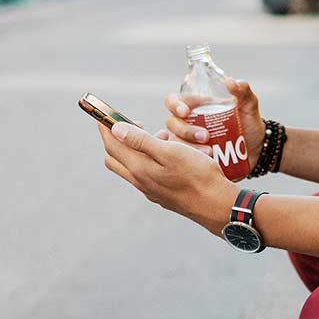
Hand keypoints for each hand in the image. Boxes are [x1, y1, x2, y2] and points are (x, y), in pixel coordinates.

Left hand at [99, 121, 236, 235]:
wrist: (214, 204)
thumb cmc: (196, 174)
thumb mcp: (170, 152)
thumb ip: (141, 141)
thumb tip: (115, 129)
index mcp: (139, 169)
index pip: (113, 146)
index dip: (106, 128)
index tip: (104, 115)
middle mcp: (140, 181)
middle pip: (116, 158)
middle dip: (118, 139)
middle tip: (134, 124)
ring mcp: (150, 190)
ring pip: (132, 166)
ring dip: (137, 148)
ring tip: (161, 135)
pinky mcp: (161, 194)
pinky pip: (146, 174)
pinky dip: (150, 159)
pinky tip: (170, 154)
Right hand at [162, 77, 265, 171]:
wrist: (258, 149)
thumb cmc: (249, 123)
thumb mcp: (249, 105)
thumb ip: (243, 91)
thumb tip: (231, 82)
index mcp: (196, 107)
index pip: (175, 101)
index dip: (175, 105)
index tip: (185, 112)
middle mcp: (188, 123)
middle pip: (173, 123)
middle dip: (186, 130)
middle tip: (205, 136)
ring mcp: (188, 141)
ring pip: (175, 143)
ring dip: (188, 147)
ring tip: (209, 152)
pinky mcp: (192, 159)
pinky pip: (182, 160)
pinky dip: (189, 161)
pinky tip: (204, 162)